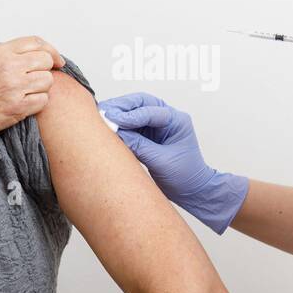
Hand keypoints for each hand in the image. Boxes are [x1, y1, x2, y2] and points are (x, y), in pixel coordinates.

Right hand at [0, 36, 64, 142]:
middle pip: (46, 61)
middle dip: (46, 69)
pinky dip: (38, 103)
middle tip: (37, 78)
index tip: (55, 59)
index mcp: (0, 52)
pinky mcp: (19, 107)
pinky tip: (25, 103)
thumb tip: (31, 55)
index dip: (50, 50)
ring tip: (27, 92)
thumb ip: (8, 55)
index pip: (36, 42)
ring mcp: (15, 87)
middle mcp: (10, 66)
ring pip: (48, 81)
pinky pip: (44, 101)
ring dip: (42, 88)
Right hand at [98, 92, 248, 234]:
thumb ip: (139, 146)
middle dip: (121, 107)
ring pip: (134, 110)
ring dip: (118, 113)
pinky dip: (119, 124)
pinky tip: (107, 126)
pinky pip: (131, 124)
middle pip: (140, 103)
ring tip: (100, 117)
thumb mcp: (160, 162)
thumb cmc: (184, 176)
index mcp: (177, 120)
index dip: (129, 115)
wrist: (191, 190)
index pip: (150, 111)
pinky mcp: (148, 133)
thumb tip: (117, 133)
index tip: (111, 119)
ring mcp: (157, 124)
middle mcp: (168, 118)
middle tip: (102, 112)